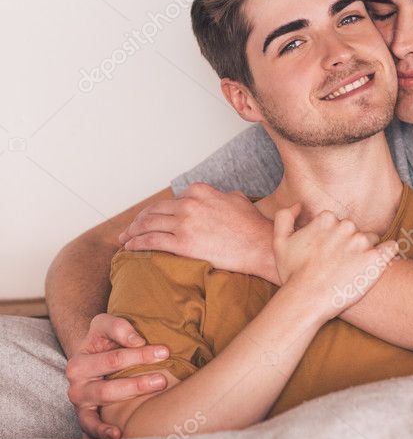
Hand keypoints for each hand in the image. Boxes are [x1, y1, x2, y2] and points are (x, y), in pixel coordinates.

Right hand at [66, 314, 170, 438]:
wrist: (89, 360)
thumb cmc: (102, 342)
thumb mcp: (105, 325)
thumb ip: (118, 327)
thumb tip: (137, 341)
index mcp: (80, 362)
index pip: (114, 359)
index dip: (141, 355)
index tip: (165, 353)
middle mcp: (76, 386)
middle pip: (109, 387)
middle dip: (137, 384)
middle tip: (163, 380)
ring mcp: (81, 404)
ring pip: (105, 404)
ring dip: (128, 402)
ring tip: (148, 402)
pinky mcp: (85, 418)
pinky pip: (90, 428)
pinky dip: (101, 433)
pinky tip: (118, 434)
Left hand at [117, 182, 277, 280]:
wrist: (261, 246)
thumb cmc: (253, 227)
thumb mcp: (237, 200)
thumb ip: (221, 196)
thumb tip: (218, 197)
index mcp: (199, 191)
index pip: (171, 200)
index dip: (157, 211)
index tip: (151, 219)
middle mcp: (189, 203)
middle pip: (154, 210)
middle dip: (138, 220)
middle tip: (129, 230)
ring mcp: (184, 222)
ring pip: (148, 224)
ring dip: (132, 231)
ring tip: (125, 239)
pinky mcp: (183, 242)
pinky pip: (151, 241)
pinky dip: (136, 243)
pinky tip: (129, 247)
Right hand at [273, 205, 398, 321]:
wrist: (306, 300)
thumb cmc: (292, 274)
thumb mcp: (279, 242)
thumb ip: (284, 216)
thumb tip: (299, 206)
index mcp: (326, 219)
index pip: (336, 222)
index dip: (332, 238)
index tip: (328, 253)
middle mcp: (346, 226)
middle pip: (354, 230)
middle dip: (349, 244)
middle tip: (339, 264)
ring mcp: (362, 243)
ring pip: (371, 240)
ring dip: (365, 250)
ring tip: (354, 270)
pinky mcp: (375, 260)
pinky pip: (392, 248)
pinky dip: (388, 253)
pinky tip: (380, 263)